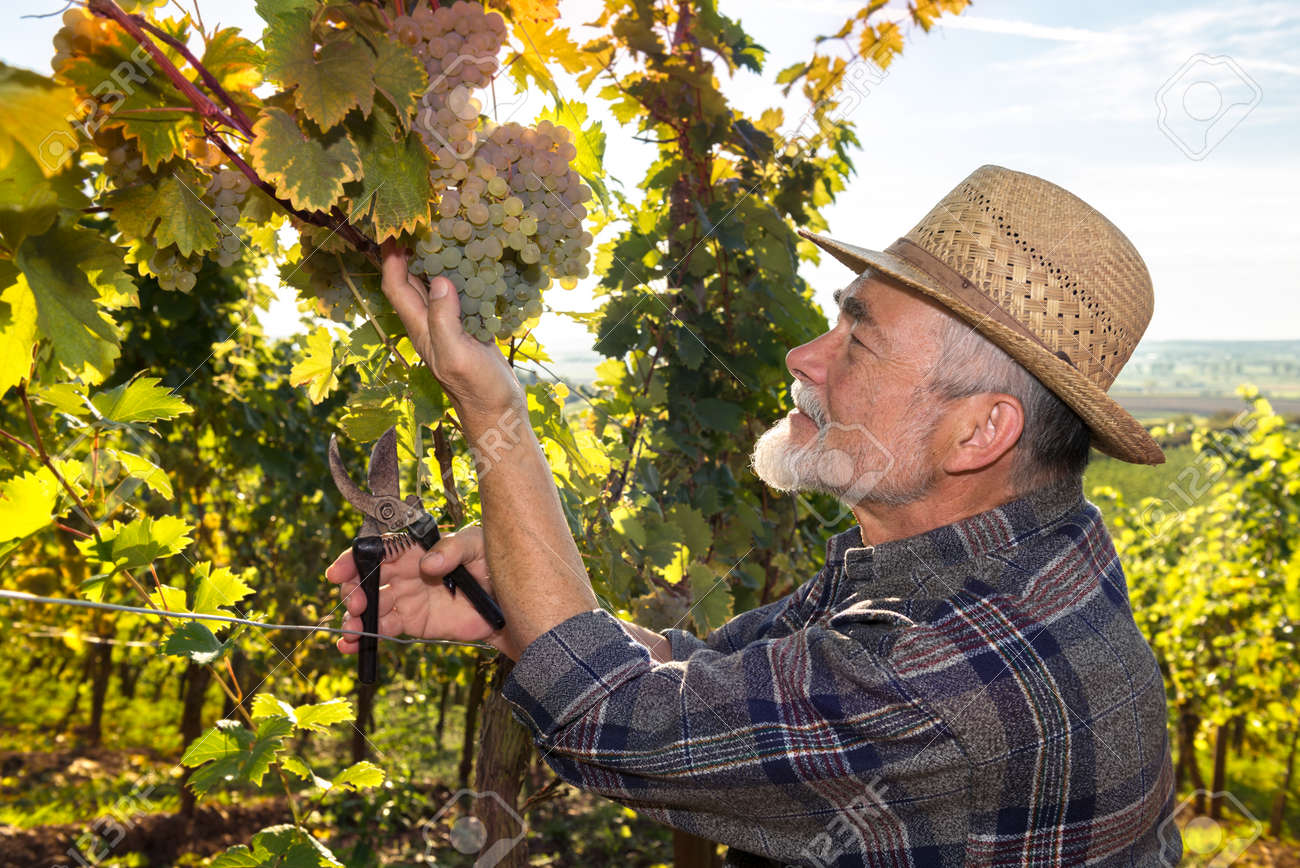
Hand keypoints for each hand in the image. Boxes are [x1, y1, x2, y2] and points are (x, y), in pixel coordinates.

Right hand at [325, 525, 509, 652]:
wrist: (509, 601)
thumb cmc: (493, 562)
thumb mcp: (477, 546)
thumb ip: (453, 549)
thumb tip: (428, 564)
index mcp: (415, 548)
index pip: (377, 550)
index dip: (353, 560)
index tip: (338, 572)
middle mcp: (405, 572)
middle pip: (366, 579)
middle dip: (354, 591)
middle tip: (356, 604)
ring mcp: (406, 598)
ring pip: (370, 606)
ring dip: (355, 618)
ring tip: (351, 630)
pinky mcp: (412, 623)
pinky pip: (383, 629)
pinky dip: (364, 638)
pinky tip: (351, 647)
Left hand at [379, 239, 522, 421]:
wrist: (499, 410)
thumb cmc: (476, 387)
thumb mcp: (457, 354)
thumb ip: (444, 319)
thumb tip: (439, 280)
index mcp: (420, 327)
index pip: (395, 286)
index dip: (390, 258)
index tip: (394, 229)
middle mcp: (430, 322)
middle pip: (412, 280)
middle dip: (412, 250)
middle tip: (424, 219)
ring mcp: (451, 324)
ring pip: (437, 284)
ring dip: (438, 258)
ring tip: (449, 230)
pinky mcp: (470, 325)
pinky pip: (461, 293)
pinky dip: (464, 273)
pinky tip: (477, 259)